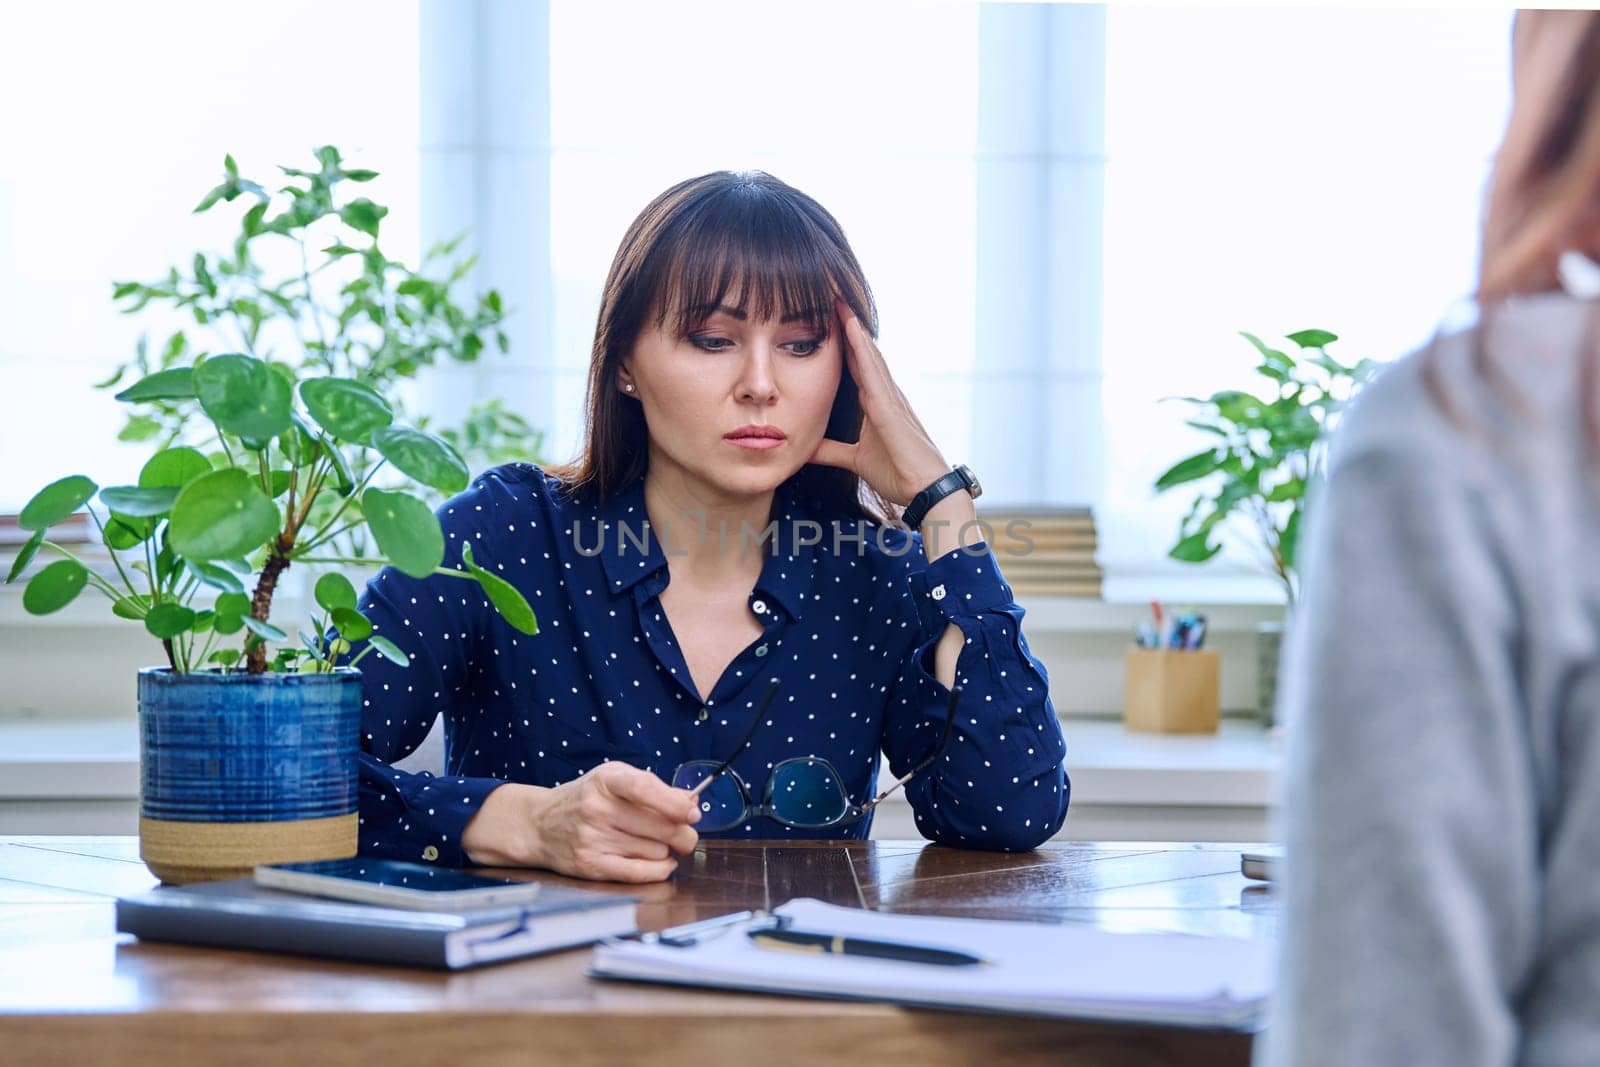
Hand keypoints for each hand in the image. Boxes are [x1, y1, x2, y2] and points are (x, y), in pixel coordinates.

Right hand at [461, 762, 699, 882]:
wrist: (539, 824)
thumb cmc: (586, 799)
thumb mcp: (614, 779)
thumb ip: (653, 788)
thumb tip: (690, 802)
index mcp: (606, 781)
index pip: (646, 788)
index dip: (676, 803)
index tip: (693, 813)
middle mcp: (597, 809)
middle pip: (661, 827)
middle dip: (683, 834)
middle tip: (685, 834)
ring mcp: (593, 839)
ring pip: (655, 851)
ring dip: (665, 850)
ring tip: (655, 843)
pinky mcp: (591, 866)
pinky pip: (640, 873)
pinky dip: (660, 869)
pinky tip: (662, 862)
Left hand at [808, 296, 950, 504]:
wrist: (925, 491)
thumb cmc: (898, 474)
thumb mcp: (854, 460)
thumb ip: (831, 451)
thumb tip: (805, 446)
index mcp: (876, 404)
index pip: (855, 366)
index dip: (841, 343)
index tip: (824, 319)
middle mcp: (885, 394)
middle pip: (862, 352)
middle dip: (846, 325)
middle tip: (830, 295)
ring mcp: (889, 397)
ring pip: (869, 354)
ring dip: (852, 326)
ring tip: (837, 299)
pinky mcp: (890, 407)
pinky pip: (874, 371)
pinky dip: (862, 348)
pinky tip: (851, 328)